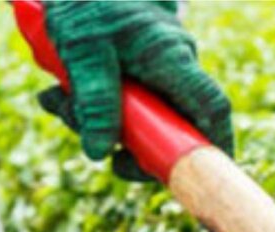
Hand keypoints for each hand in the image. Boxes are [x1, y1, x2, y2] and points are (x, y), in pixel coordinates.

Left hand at [38, 0, 232, 180]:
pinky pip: (123, 100)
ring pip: (141, 115)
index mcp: (171, 58)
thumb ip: (93, 101)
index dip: (216, 143)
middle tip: (106, 154)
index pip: (211, 107)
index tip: (205, 172)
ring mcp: (158, 66)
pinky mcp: (138, 66)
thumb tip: (99, 152)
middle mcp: (174, 64)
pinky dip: (91, 105)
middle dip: (136, 146)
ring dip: (100, 121)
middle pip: (172, 124)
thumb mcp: (81, 49)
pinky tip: (60, 95)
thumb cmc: (86, 1)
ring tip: (59, 103)